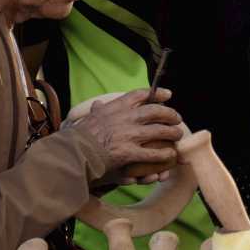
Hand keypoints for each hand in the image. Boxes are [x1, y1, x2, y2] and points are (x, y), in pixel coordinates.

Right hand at [68, 89, 183, 180]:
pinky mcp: (130, 152)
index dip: (157, 93)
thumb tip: (97, 104)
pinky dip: (164, 155)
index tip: (167, 95)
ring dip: (172, 133)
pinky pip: (153, 154)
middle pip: (156, 111)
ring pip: (160, 131)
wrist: (72, 153)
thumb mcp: (88, 118)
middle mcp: (126, 118)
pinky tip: (170, 156)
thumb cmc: (78, 137)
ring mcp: (129, 135)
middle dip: (170, 114)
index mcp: (115, 107)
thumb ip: (97, 111)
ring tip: (177, 136)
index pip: (140, 95)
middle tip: (177, 119)